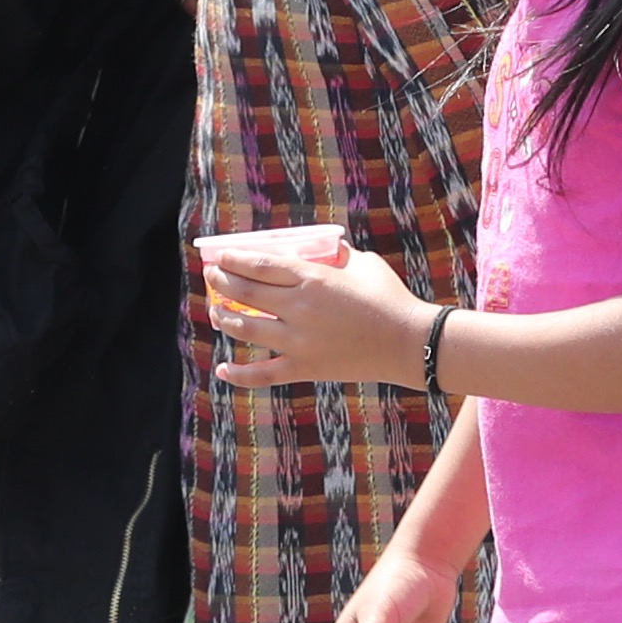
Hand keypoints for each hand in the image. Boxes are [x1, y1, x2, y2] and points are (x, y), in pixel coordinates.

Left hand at [206, 237, 435, 389]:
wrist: (408, 343)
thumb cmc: (389, 298)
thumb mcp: (363, 264)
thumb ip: (337, 255)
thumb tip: (324, 248)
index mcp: (312, 278)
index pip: (260, 265)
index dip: (234, 259)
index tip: (220, 255)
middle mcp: (298, 308)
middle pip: (246, 293)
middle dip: (222, 282)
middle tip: (212, 276)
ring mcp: (298, 341)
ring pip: (246, 329)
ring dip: (224, 318)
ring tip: (215, 311)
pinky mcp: (304, 368)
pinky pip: (263, 374)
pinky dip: (239, 374)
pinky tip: (222, 369)